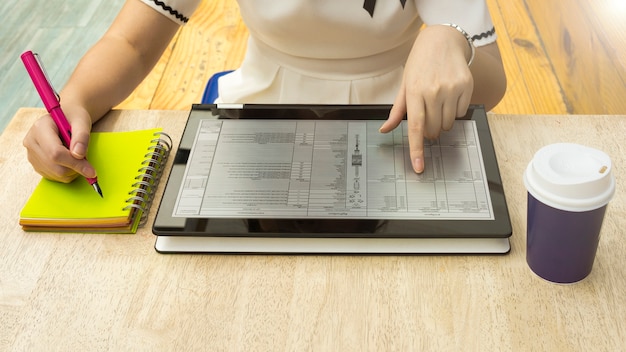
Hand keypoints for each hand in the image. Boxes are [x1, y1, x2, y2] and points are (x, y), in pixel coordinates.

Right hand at [23, 104, 95, 181]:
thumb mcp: (82, 122)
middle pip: (55, 166)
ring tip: (77, 155)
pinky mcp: (36, 164)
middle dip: (76, 168)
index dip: (74, 163)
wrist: (66, 117)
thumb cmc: (74, 117)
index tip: (91, 171)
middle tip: (88, 161)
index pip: (55, 153)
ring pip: (56, 174)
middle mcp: (31, 142)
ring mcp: (32, 154)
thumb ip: (82, 137)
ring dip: (73, 171)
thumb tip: (79, 154)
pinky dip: (68, 173)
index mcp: (40, 128)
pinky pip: (55, 177)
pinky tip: (70, 160)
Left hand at [379, 25, 473, 172]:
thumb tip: (385, 129)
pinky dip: (455, 111)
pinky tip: (450, 96)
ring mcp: (452, 89)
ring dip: (442, 121)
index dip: (417, 149)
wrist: (442, 40)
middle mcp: (434, 91)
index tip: (418, 166)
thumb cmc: (420, 64)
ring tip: (438, 103)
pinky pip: (462, 113)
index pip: (416, 128)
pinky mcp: (467, 87)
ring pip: (448, 124)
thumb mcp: (405, 84)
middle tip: (427, 115)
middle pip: (433, 130)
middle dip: (429, 130)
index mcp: (415, 92)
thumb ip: (397, 111)